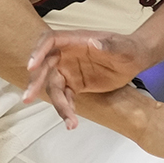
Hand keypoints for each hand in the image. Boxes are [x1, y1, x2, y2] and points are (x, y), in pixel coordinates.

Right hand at [24, 30, 146, 123]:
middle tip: (28, 98)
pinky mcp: (75, 85)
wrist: (135, 61)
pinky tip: (72, 121)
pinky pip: (65, 98)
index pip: (50, 42)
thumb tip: (94, 43)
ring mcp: (69, 71)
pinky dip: (67, 109)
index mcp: (75, 41)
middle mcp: (67, 55)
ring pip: (54, 88)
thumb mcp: (122, 47)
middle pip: (45, 67)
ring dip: (57, 104)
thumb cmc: (128, 48)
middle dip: (35, 83)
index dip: (38, 52)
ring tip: (69, 121)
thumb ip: (109, 45)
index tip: (31, 66)